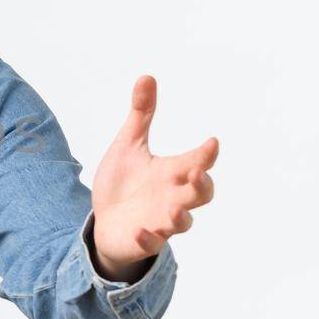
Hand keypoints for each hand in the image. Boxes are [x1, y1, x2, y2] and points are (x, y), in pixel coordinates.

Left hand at [90, 75, 216, 277]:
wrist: (105, 221)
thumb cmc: (123, 183)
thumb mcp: (128, 145)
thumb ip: (141, 115)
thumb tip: (147, 76)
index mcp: (172, 172)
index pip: (197, 161)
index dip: (206, 154)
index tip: (212, 142)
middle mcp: (173, 197)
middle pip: (200, 195)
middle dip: (202, 186)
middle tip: (197, 174)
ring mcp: (161, 221)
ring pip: (183, 223)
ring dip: (181, 217)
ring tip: (175, 212)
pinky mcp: (144, 240)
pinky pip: (151, 243)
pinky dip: (149, 238)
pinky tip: (141, 232)